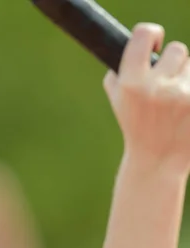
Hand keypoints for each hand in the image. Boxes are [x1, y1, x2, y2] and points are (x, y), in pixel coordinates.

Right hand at [104, 23, 189, 175]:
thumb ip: (120, 73)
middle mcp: (156, 87)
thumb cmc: (135, 127)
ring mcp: (182, 95)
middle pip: (177, 49)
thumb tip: (134, 50)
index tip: (155, 43)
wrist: (157, 160)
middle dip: (173, 64)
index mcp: (131, 83)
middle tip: (166, 84)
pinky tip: (185, 109)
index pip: (144, 34)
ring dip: (187, 78)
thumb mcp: (117, 101)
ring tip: (177, 100)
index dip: (152, 34)